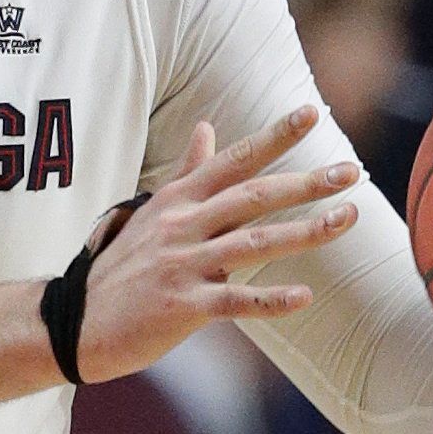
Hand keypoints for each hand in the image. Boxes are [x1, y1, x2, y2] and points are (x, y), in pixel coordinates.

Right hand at [77, 106, 361, 384]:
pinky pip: (235, 302)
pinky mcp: (184, 307)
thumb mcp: (152, 210)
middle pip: (252, 196)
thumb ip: (187, 172)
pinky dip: (270, 299)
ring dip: (305, 231)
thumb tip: (207, 127)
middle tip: (352, 171)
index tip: (310, 113)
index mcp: (178, 200)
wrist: (80, 320)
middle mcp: (183, 226)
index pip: (233, 160)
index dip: (273, 137)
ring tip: (348, 219)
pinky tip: (305, 297)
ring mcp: (183, 265)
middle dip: (305, 182)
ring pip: (253, 242)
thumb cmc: (122, 265)